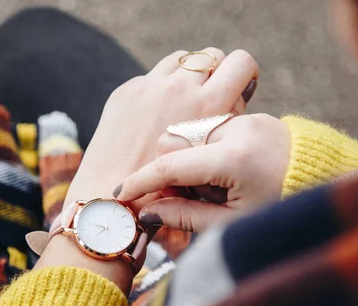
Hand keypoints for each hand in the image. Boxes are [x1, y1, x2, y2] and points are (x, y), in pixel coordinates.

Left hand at [64, 48, 258, 208]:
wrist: (112, 199)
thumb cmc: (171, 191)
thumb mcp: (213, 157)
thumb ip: (227, 123)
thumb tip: (236, 97)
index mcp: (208, 105)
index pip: (242, 62)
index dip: (245, 74)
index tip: (239, 89)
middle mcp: (180, 88)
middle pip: (213, 54)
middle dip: (217, 72)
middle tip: (213, 99)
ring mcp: (150, 85)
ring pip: (184, 59)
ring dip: (190, 75)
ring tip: (188, 103)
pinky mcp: (128, 90)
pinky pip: (155, 75)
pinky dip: (163, 87)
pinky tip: (160, 114)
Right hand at [115, 113, 290, 231]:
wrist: (324, 188)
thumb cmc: (279, 212)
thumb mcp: (231, 224)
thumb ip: (186, 217)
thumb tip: (148, 213)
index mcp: (236, 158)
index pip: (171, 164)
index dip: (141, 180)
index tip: (120, 194)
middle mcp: (238, 129)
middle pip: (174, 141)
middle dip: (169, 171)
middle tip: (185, 199)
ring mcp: (245, 119)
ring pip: (188, 134)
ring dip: (188, 163)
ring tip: (212, 190)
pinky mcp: (250, 118)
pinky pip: (208, 131)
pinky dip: (204, 154)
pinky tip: (222, 177)